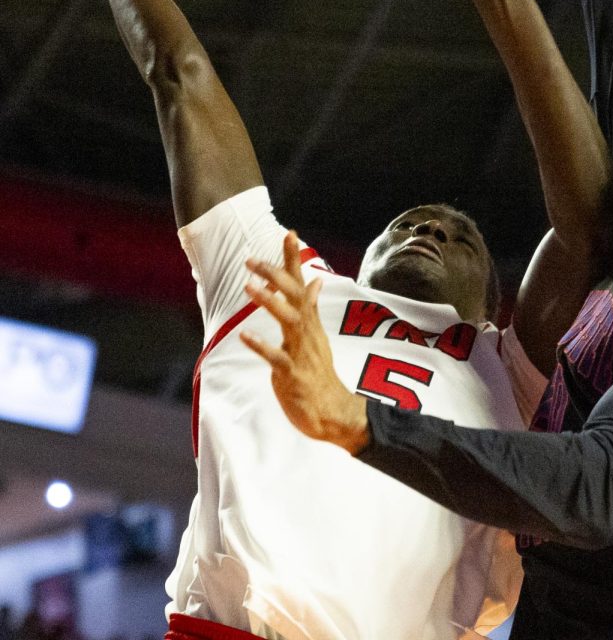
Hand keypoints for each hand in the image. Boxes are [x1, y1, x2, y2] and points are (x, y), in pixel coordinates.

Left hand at [241, 232, 369, 453]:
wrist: (335, 413)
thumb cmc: (320, 374)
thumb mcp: (316, 336)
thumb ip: (312, 308)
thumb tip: (315, 281)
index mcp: (310, 322)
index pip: (302, 284)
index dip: (294, 260)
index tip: (289, 233)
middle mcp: (308, 332)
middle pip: (295, 296)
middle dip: (275, 275)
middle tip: (252, 260)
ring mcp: (302, 353)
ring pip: (289, 321)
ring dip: (270, 302)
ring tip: (249, 286)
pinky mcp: (293, 375)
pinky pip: (277, 358)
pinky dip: (262, 346)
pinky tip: (245, 335)